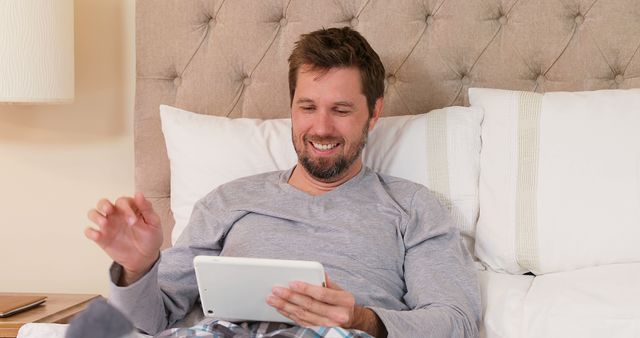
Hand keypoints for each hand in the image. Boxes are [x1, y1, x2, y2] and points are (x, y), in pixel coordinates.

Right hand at [86, 192, 162, 284]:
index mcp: (129, 208)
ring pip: (93, 214)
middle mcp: (116, 214)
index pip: (122, 201)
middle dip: (104, 205)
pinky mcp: (101, 238)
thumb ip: (147, 208)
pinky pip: (90, 232)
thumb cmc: (150, 238)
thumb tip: (139, 194)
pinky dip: (90, 232)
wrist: (145, 258)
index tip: (133, 221)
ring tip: (104, 224)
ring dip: (96, 216)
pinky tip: (98, 235)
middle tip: (109, 210)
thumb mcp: (153, 223)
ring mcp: (108, 226)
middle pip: (103, 203)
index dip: (126, 208)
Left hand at [266, 274, 385, 336]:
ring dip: (285, 306)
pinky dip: (289, 315)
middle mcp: (336, 315)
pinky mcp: (319, 329)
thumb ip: (328, 282)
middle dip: (290, 297)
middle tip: (277, 290)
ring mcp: (327, 324)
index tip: (292, 283)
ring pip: (303, 315)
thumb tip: (318, 273)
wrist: (351, 318)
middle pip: (309, 305)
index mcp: (343, 301)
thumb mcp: (341, 288)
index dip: (306, 289)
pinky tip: (280, 308)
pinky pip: (301, 322)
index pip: (322, 294)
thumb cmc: (343, 301)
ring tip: (273, 299)